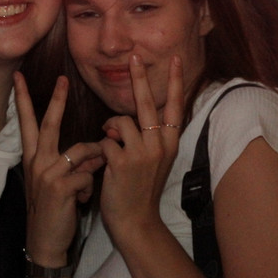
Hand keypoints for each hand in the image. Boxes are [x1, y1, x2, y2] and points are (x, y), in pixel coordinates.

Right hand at [17, 73, 103, 264]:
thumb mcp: (58, 182)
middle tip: (62, 79)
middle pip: (48, 123)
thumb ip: (73, 163)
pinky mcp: (59, 187)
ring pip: (81, 151)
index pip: (28, 122)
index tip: (18, 77)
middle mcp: (36, 162)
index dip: (22, 99)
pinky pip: (88, 176)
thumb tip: (95, 150)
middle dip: (57, 100)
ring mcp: (47, 174)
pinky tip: (82, 201)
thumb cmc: (53, 210)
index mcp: (33, 158)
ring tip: (96, 176)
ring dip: (95, 163)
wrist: (45, 242)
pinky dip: (91, 187)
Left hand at [98, 55, 183, 238]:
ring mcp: (142, 153)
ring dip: (110, 129)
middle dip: (139, 78)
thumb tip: (120, 121)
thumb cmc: (141, 187)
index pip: (175, 107)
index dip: (176, 82)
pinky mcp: (122, 162)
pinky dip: (101, 148)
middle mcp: (159, 145)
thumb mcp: (152, 160)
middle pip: (148, 103)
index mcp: (170, 143)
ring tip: (112, 146)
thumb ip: (141, 137)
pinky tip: (106, 165)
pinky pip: (105, 140)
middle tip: (134, 57)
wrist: (136, 220)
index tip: (177, 59)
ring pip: (120, 121)